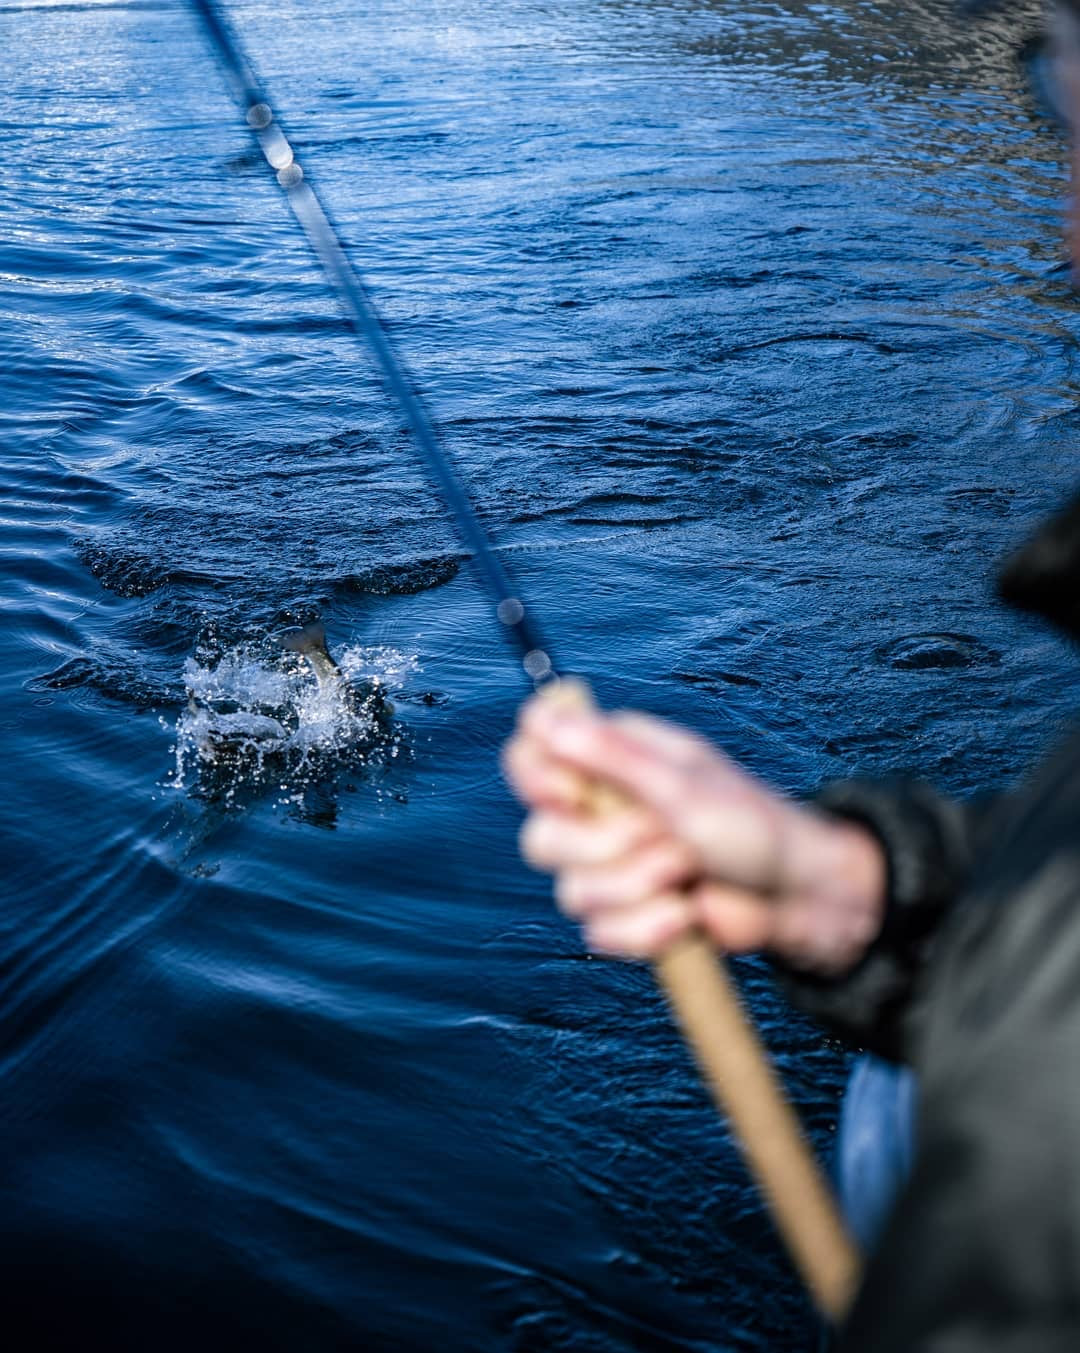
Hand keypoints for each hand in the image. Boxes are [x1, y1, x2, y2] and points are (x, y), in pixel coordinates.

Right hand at [503, 696, 885, 975]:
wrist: (795, 895)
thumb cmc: (750, 824)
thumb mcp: (680, 784)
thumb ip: (608, 756)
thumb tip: (543, 719)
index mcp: (608, 760)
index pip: (528, 757)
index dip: (539, 780)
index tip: (574, 794)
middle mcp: (598, 810)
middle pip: (540, 838)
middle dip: (608, 847)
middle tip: (665, 835)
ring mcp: (607, 866)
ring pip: (572, 893)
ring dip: (641, 887)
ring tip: (688, 871)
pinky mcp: (622, 915)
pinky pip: (600, 933)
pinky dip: (650, 928)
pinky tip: (686, 913)